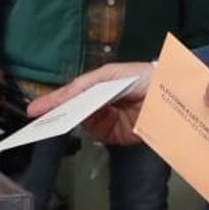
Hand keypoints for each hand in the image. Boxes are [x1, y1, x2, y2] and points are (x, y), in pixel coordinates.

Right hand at [28, 62, 152, 146]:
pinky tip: (83, 126)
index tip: (34, 110)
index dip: (53, 101)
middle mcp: (99, 102)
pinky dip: (90, 130)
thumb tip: (67, 96)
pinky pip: (98, 134)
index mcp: (98, 85)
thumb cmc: (144, 76)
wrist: (173, 95)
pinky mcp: (117, 134)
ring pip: (82, 123)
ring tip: (56, 122)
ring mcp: (107, 119)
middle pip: (73, 110)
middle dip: (57, 113)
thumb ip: (87, 86)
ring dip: (72, 122)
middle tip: (39, 120)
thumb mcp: (111, 75)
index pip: (71, 93)